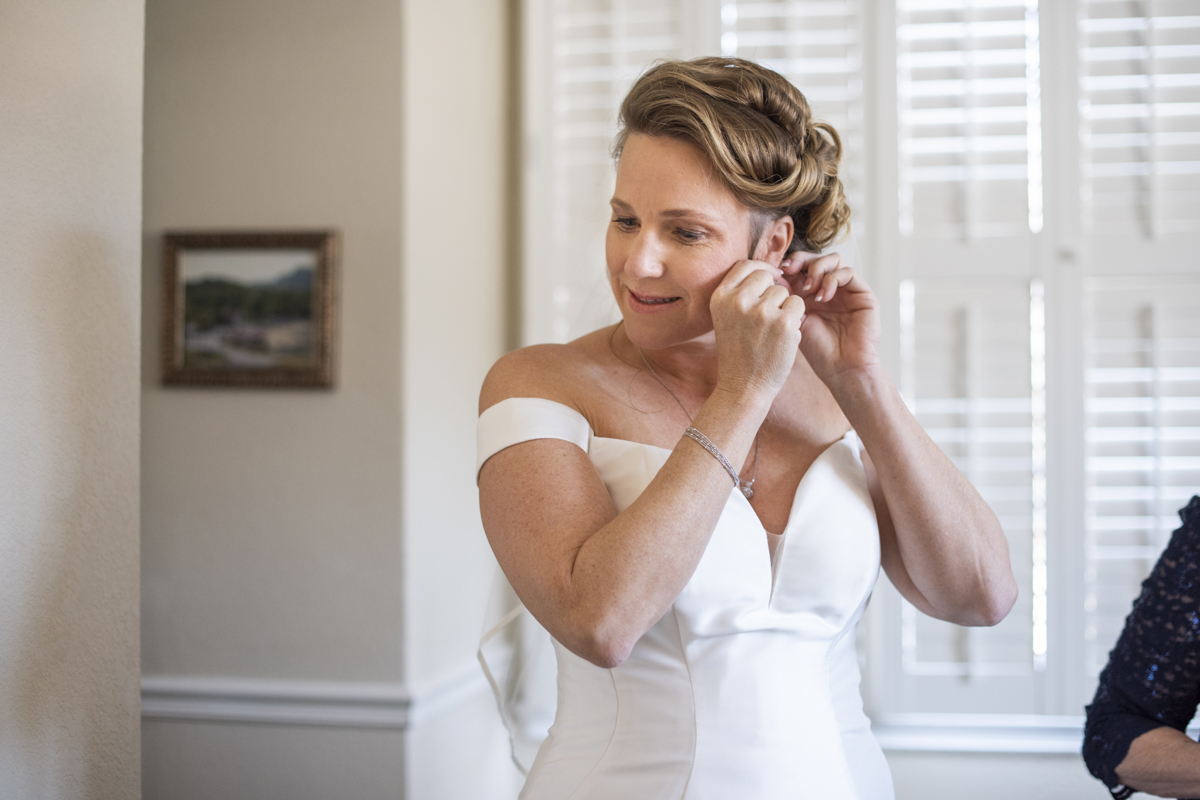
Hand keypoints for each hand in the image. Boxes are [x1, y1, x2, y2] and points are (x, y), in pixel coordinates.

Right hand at [708, 259, 805, 400]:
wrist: (743, 387)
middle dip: (773, 291)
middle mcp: (739, 300)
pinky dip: (795, 319)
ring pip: (784, 292)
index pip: (744, 265)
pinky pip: (798, 305)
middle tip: (768, 316)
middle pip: (766, 276)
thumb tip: (771, 270)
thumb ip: (741, 293)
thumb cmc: (738, 352)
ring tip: (772, 331)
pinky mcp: (784, 323)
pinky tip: (784, 336)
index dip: (760, 270)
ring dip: (784, 307)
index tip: (767, 282)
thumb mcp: (727, 317)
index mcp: (720, 297)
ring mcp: (762, 311)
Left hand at [780, 250, 880, 385]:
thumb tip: (774, 277)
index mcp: (810, 294)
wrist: (842, 370)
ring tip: (809, 290)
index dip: (789, 264)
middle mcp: (829, 289)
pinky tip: (823, 297)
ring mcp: (847, 290)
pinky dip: (832, 280)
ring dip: (817, 269)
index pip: (800, 266)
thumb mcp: (795, 322)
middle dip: (801, 260)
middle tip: (789, 271)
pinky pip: (848, 273)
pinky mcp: (863, 295)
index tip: (777, 273)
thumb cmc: (818, 352)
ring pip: (834, 259)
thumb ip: (788, 299)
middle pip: (816, 257)